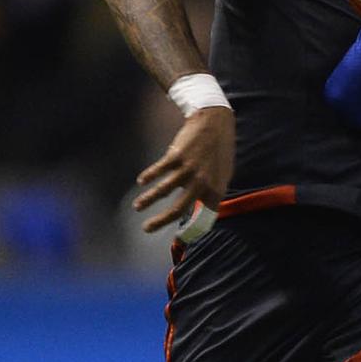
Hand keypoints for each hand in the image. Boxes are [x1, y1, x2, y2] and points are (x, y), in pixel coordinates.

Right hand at [132, 106, 235, 232]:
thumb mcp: (223, 174)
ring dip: (147, 200)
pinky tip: (141, 181)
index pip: (203, 218)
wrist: (215, 122)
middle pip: (177, 209)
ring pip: (162, 190)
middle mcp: (202, 182)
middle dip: (159, 221)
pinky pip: (158, 171)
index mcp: (216, 189)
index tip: (179, 239)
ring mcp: (189, 169)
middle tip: (146, 229)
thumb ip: (211, 193)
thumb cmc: (219, 151)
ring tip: (137, 206)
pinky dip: (148, 176)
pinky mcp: (177, 156)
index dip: (191, 231)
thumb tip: (201, 212)